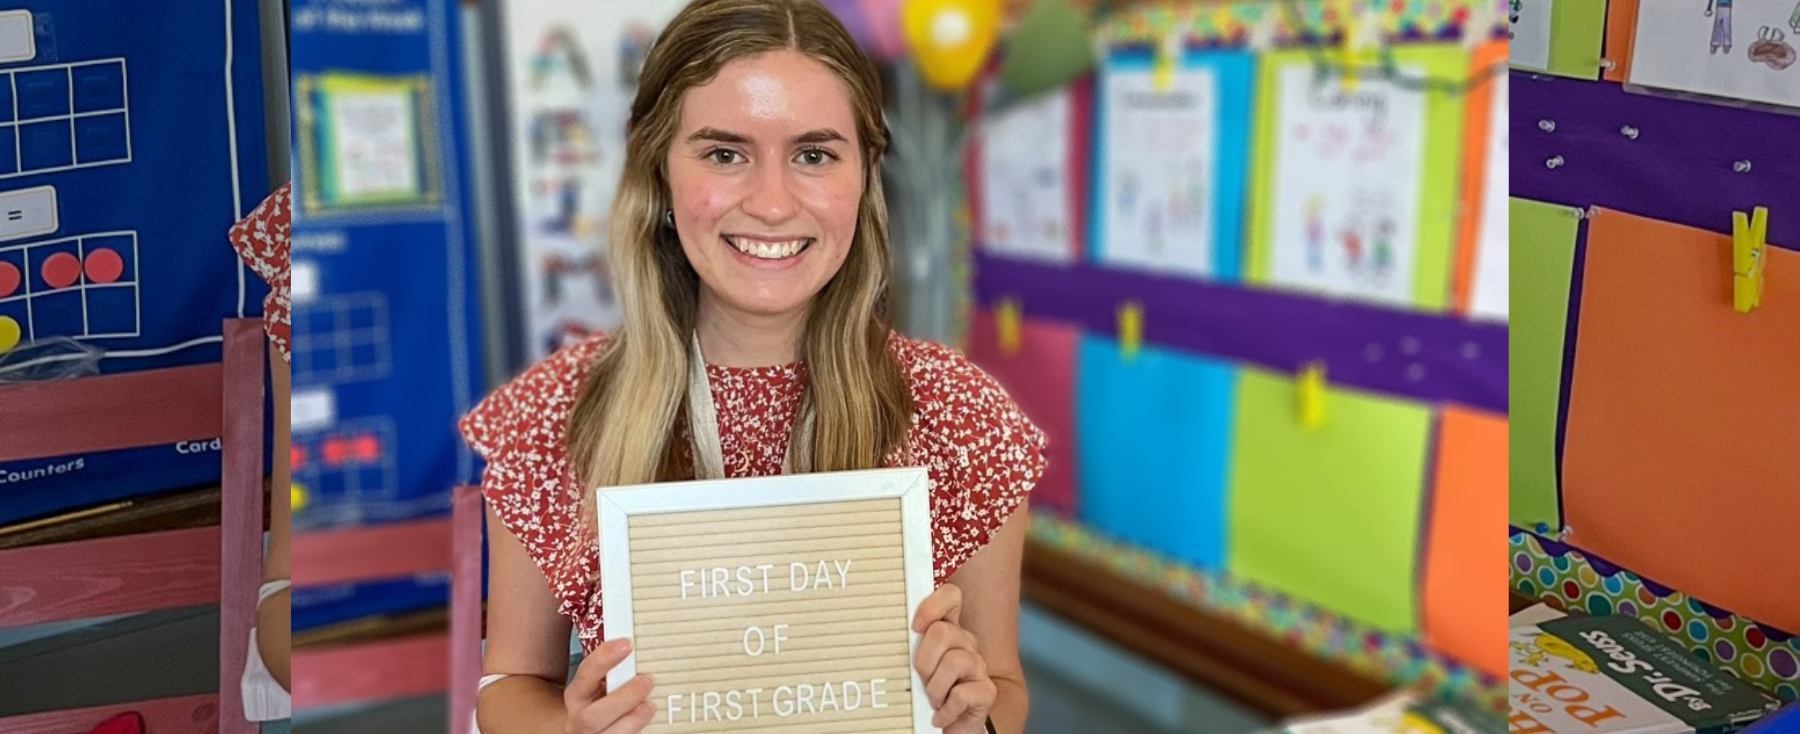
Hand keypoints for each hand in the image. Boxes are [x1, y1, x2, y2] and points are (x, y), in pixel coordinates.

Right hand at [563, 639, 655, 733]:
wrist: (586, 728)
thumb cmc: (601, 699)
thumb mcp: (599, 682)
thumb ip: (614, 668)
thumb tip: (639, 642)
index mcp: (577, 694)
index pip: (585, 673)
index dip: (604, 658)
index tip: (627, 644)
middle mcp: (580, 719)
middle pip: (592, 715)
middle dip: (623, 698)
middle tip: (647, 680)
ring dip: (632, 721)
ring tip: (650, 706)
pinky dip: (638, 730)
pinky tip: (651, 720)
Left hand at [912, 584, 995, 733]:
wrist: (955, 726)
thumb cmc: (930, 693)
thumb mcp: (915, 666)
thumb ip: (908, 646)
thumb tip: (884, 630)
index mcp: (949, 632)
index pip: (951, 596)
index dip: (933, 605)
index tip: (915, 627)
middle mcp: (966, 644)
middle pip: (942, 631)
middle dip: (924, 660)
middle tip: (921, 680)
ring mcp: (978, 666)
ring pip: (953, 661)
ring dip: (934, 688)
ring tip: (932, 700)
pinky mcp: (986, 691)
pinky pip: (961, 694)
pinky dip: (946, 710)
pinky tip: (941, 715)